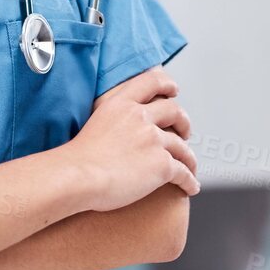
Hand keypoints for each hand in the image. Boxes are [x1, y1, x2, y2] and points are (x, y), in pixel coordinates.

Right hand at [61, 67, 199, 210]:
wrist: (78, 175)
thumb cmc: (78, 157)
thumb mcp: (95, 121)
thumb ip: (112, 117)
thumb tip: (118, 129)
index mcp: (121, 103)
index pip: (151, 82)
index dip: (167, 84)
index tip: (174, 90)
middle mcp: (140, 117)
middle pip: (174, 111)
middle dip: (184, 122)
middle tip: (185, 132)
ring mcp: (153, 139)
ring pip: (182, 146)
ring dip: (189, 157)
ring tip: (190, 166)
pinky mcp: (161, 165)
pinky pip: (183, 172)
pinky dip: (190, 181)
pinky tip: (191, 187)